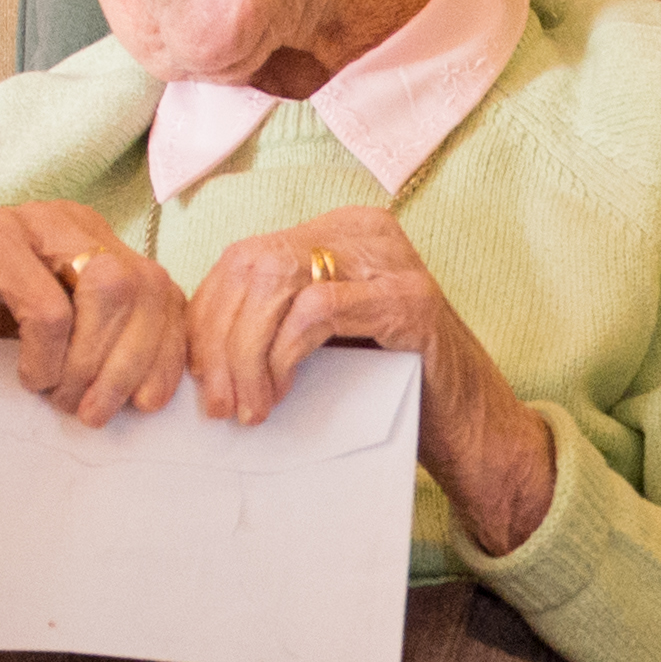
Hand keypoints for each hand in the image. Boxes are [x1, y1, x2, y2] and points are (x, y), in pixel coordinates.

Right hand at [0, 199, 193, 426]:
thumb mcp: (68, 357)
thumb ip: (115, 352)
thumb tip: (172, 391)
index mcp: (97, 244)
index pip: (164, 291)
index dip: (168, 351)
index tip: (148, 406)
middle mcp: (69, 222)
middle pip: (144, 288)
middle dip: (129, 363)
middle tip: (94, 413)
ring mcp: (27, 224)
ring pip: (109, 288)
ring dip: (91, 360)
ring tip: (61, 398)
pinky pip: (50, 307)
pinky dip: (47, 357)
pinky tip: (25, 378)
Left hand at [182, 207, 555, 551]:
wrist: (469, 430)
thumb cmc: (387, 390)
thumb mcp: (319, 343)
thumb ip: (271, 323)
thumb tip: (191, 344)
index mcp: (337, 232)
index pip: (244, 258)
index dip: (206, 318)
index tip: (195, 378)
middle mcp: (364, 231)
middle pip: (255, 266)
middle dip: (221, 341)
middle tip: (218, 406)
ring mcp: (391, 260)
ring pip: (279, 283)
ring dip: (248, 353)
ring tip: (248, 408)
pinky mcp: (410, 299)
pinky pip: (318, 309)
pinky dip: (286, 353)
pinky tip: (282, 390)